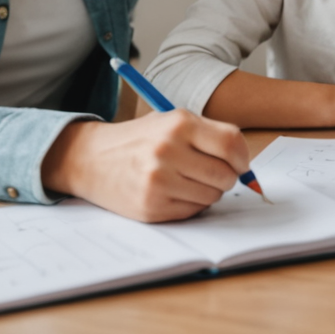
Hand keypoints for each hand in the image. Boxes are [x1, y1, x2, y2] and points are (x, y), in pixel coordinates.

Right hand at [40, 111, 251, 222]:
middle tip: (214, 174)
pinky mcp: (152, 206)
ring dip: (208, 192)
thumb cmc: (138, 139)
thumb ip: (208, 136)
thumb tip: (243, 163)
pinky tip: (174, 192)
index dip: (243, 158)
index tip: (241, 164)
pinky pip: (193, 211)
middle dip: (227, 177)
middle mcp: (168, 150)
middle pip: (225, 174)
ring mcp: (159, 181)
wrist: (91, 159)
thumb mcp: (170, 122)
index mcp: (179, 123)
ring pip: (212, 196)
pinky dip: (191, 204)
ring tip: (188, 180)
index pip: (231, 143)